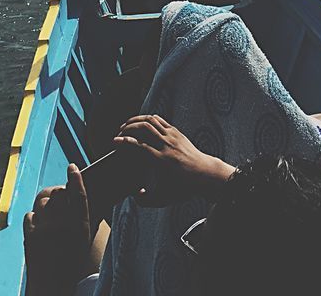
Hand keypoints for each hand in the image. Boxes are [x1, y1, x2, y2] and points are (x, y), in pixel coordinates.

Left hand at [24, 164, 90, 295]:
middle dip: (61, 193)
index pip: (78, 193)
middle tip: (63, 196)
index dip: (76, 177)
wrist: (52, 287)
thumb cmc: (71, 265)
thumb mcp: (83, 241)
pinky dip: (35, 216)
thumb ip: (82, 219)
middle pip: (60, 195)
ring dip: (48, 203)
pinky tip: (40, 223)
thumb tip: (77, 197)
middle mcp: (62, 225)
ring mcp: (44, 230)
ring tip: (52, 211)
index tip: (73, 167)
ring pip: (44, 202)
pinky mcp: (29, 236)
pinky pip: (31, 215)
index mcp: (80, 226)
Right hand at [113, 114, 235, 205]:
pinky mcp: (176, 132)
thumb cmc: (184, 188)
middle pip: (144, 128)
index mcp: (162, 161)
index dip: (125, 142)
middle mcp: (167, 146)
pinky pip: (159, 120)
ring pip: (151, 121)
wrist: (205, 175)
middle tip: (118, 134)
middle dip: (128, 128)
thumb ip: (146, 201)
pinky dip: (146, 119)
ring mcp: (172, 137)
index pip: (140, 146)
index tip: (115, 142)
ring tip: (125, 126)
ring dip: (135, 121)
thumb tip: (136, 193)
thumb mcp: (164, 200)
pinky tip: (139, 124)